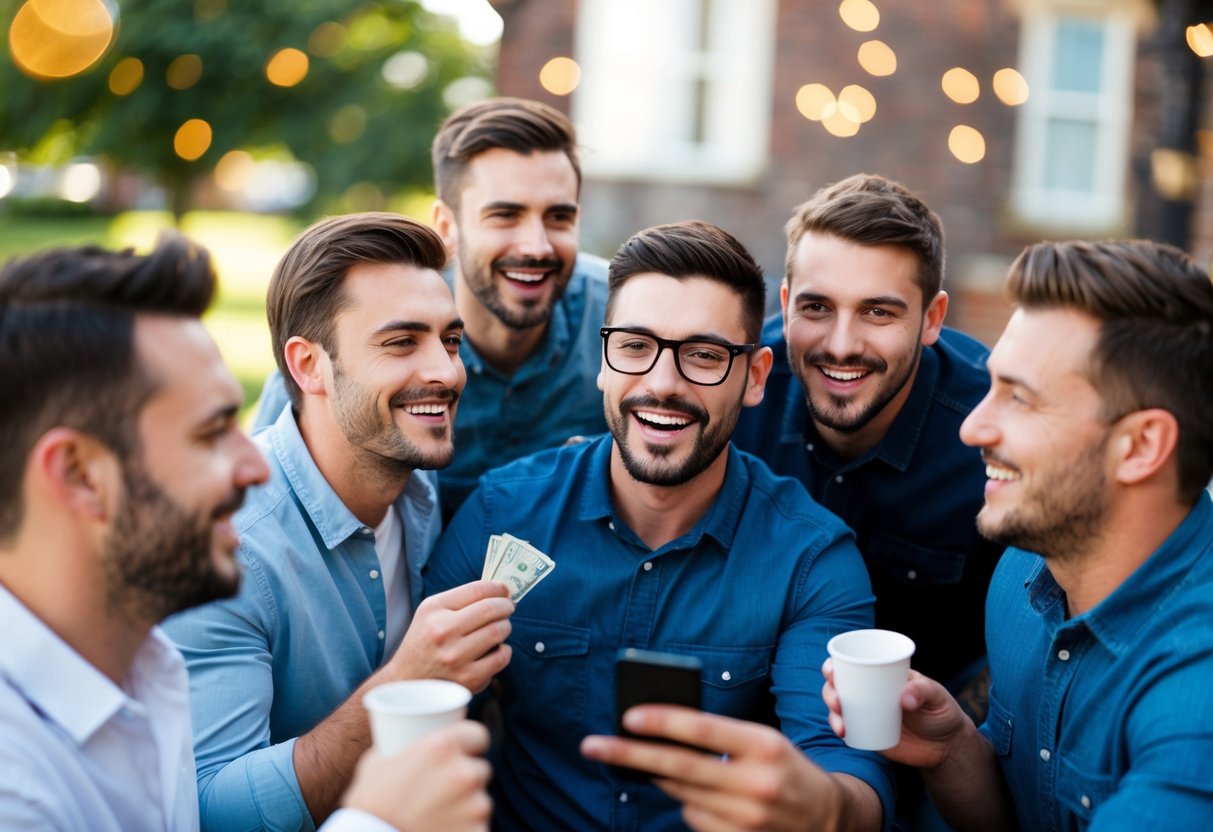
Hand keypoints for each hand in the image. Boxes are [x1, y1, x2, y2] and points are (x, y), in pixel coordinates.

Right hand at [342, 721, 491, 831]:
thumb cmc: (368, 805)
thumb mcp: (377, 762)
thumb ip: (399, 745)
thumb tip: (402, 735)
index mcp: (443, 748)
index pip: (478, 734)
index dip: (472, 743)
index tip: (467, 751)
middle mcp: (464, 774)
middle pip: (480, 770)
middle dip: (467, 778)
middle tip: (446, 789)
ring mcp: (475, 806)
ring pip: (481, 801)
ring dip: (467, 806)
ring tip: (441, 815)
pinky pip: (479, 827)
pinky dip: (466, 830)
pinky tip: (446, 831)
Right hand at [388, 581, 513, 692]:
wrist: (407, 680)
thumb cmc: (425, 642)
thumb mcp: (430, 612)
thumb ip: (460, 599)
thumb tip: (500, 591)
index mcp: (433, 610)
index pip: (476, 590)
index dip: (497, 587)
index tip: (504, 590)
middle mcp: (442, 631)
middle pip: (491, 609)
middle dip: (506, 606)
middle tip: (508, 608)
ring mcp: (455, 657)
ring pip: (498, 631)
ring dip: (505, 627)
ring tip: (501, 628)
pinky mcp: (467, 678)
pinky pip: (500, 657)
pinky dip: (505, 651)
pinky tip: (498, 649)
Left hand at [581, 706, 861, 830]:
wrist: (829, 819)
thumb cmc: (785, 769)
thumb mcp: (763, 741)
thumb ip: (720, 737)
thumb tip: (662, 730)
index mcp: (763, 745)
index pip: (702, 729)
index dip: (661, 721)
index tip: (627, 716)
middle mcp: (754, 783)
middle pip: (678, 768)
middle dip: (629, 755)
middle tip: (592, 745)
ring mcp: (746, 819)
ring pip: (681, 796)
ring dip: (665, 781)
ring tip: (666, 768)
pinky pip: (694, 819)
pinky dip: (689, 805)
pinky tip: (706, 798)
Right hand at [821, 658, 969, 769]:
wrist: (947, 746)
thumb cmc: (942, 712)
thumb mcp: (937, 696)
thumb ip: (923, 691)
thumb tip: (903, 699)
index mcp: (881, 675)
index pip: (852, 664)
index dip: (834, 664)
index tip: (832, 671)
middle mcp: (868, 691)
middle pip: (838, 685)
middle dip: (830, 691)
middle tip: (838, 702)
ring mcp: (866, 713)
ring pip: (838, 708)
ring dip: (832, 713)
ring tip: (841, 724)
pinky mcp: (868, 733)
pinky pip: (847, 729)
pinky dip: (840, 729)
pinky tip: (843, 733)